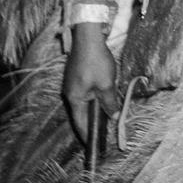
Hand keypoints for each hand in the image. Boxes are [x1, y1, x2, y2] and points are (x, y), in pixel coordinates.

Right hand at [63, 24, 119, 143]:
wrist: (88, 36)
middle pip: (82, 113)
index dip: (87, 136)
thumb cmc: (96, 62)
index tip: (94, 146)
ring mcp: (72, 83)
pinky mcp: (76, 74)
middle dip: (93, 121)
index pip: (80, 123)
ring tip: (107, 114)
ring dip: (95, 107)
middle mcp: (70, 92)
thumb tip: (112, 116)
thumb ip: (109, 103)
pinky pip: (85, 91)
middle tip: (104, 131)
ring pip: (84, 101)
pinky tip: (104, 95)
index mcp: (74, 98)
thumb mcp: (107, 85)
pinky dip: (94, 96)